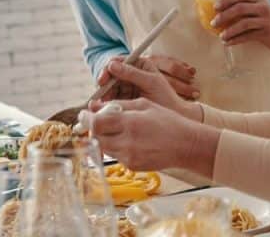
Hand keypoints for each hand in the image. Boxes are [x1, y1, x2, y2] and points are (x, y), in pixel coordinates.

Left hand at [89, 98, 218, 174]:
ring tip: (118, 130)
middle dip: (94, 129)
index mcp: (130, 122)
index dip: (86, 118)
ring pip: (104, 147)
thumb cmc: (167, 121)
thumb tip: (94, 105)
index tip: (84, 114)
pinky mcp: (132, 166)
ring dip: (105, 137)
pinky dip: (117, 147)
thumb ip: (118, 105)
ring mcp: (129, 157)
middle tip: (98, 122)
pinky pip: (116, 156)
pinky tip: (131, 140)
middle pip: (96, 138)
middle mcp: (127, 142)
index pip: (96, 123)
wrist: (185, 145)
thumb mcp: (143, 105)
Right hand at [91, 58, 201, 120]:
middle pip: (111, 75)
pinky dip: (108, 102)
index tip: (103, 78)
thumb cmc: (166, 97)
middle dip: (105, 84)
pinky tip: (106, 108)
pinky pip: (112, 98)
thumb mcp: (150, 82)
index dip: (108, 69)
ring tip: (104, 104)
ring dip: (105, 94)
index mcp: (139, 64)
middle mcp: (131, 74)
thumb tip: (112, 64)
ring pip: (110, 87)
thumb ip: (132, 73)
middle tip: (100, 95)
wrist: (174, 115)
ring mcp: (127, 87)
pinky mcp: (125, 99)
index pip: (119, 61)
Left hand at [213, 0, 269, 50]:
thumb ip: (243, 8)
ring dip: (229, 31)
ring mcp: (266, 20)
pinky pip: (248, 36)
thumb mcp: (258, 9)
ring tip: (221, 36)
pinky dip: (235, 40)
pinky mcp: (267, 33)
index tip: (215, 7)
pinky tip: (228, 43)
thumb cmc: (267, 19)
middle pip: (240, 8)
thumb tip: (218, 12)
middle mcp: (262, 7)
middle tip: (214, 23)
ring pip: (243, 24)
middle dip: (224, 16)